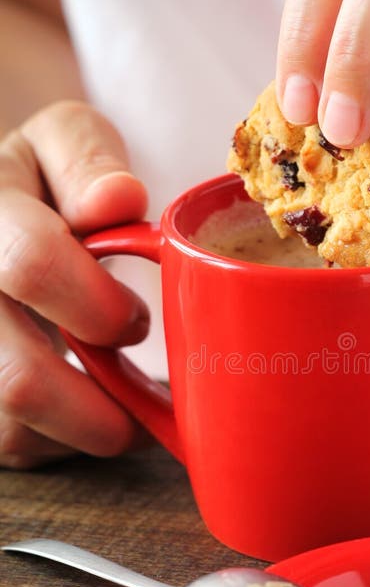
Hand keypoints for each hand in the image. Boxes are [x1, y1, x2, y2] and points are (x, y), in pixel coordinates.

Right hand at [0, 101, 149, 467]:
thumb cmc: (41, 183)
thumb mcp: (62, 141)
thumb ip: (87, 158)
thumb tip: (118, 199)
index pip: (32, 265)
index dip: (100, 304)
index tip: (138, 320)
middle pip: (20, 379)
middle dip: (102, 401)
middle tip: (137, 385)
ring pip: (15, 427)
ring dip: (89, 427)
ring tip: (120, 398)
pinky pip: (15, 446)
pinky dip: (64, 440)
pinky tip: (84, 403)